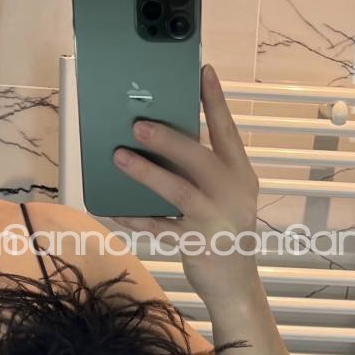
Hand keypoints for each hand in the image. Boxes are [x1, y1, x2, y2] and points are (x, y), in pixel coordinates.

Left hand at [111, 63, 260, 302]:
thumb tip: (162, 138)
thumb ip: (205, 169)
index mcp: (240, 174)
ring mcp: (215, 220)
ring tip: (118, 157)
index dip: (215, 101)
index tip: (203, 71)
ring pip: (178, 191)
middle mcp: (232, 194)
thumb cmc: (223, 228)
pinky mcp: (196, 244)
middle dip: (168, 139)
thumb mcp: (227, 194)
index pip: (228, 131)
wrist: (235, 282)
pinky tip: (114, 209)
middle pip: (199, 158)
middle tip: (138, 123)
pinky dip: (135, 217)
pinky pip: (158, 227)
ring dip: (146, 172)